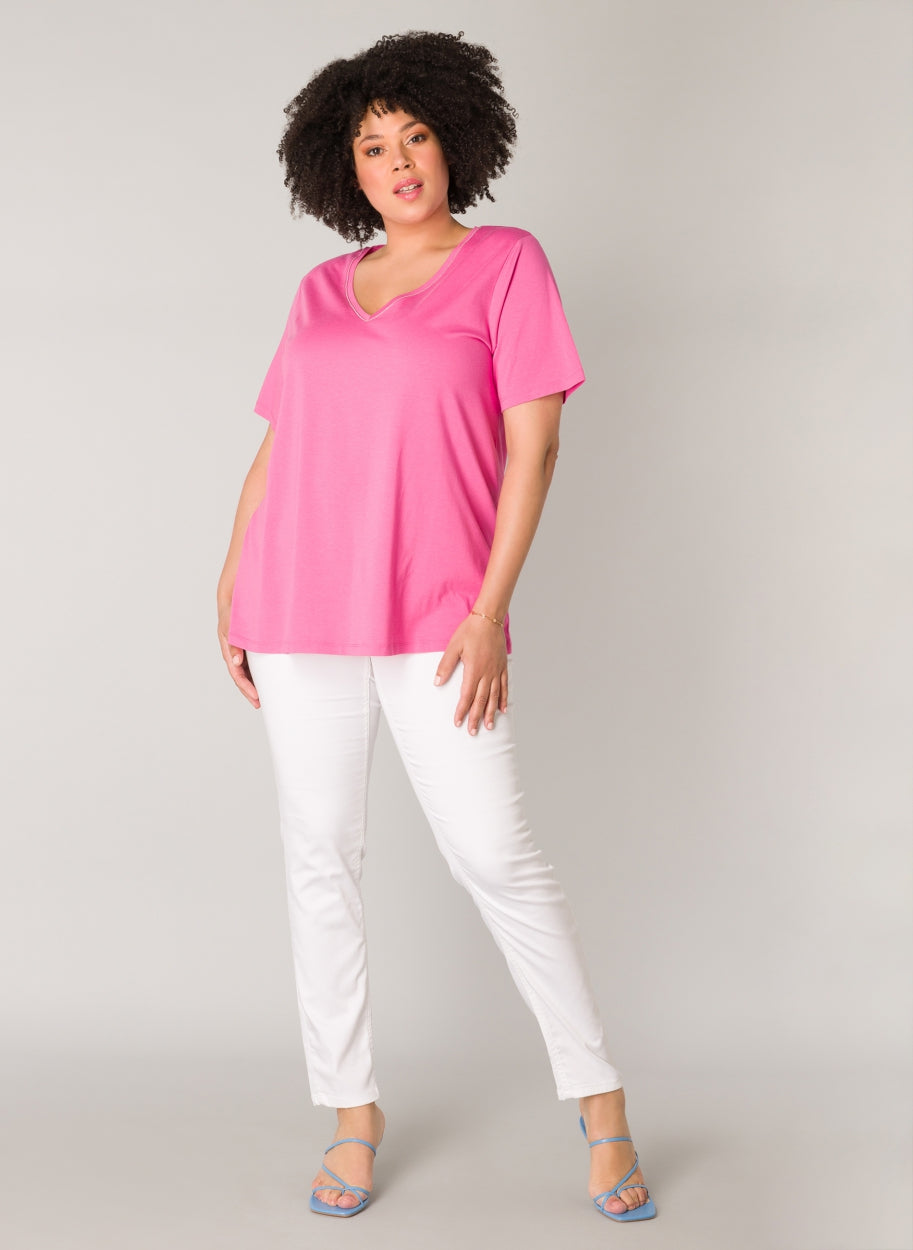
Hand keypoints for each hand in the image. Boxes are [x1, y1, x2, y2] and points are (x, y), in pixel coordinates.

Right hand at [217, 601, 259, 707]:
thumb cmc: (233, 610)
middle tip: (258, 703)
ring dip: (253, 683)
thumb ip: (232, 643)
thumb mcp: (230, 625)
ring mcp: (240, 649)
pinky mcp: (247, 645)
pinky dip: (257, 672)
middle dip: (249, 691)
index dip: (245, 686)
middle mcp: (234, 651)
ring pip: (246, 671)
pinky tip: (266, 679)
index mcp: (228, 649)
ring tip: (262, 697)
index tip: (256, 697)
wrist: (236, 595)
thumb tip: (235, 662)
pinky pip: (252, 662)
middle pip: (241, 676)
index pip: (237, 674)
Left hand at [434, 613, 507, 733]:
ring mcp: (496, 671)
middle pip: (481, 700)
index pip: (467, 695)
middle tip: (473, 732)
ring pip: (494, 696)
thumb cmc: (470, 631)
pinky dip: (504, 699)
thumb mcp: (453, 646)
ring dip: (491, 713)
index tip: (458, 722)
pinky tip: (503, 710)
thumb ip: (445, 665)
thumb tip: (437, 682)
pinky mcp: (502, 667)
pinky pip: (504, 686)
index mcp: (473, 669)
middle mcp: (487, 673)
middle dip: (476, 717)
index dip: (462, 710)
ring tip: (488, 726)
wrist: (489, 618)